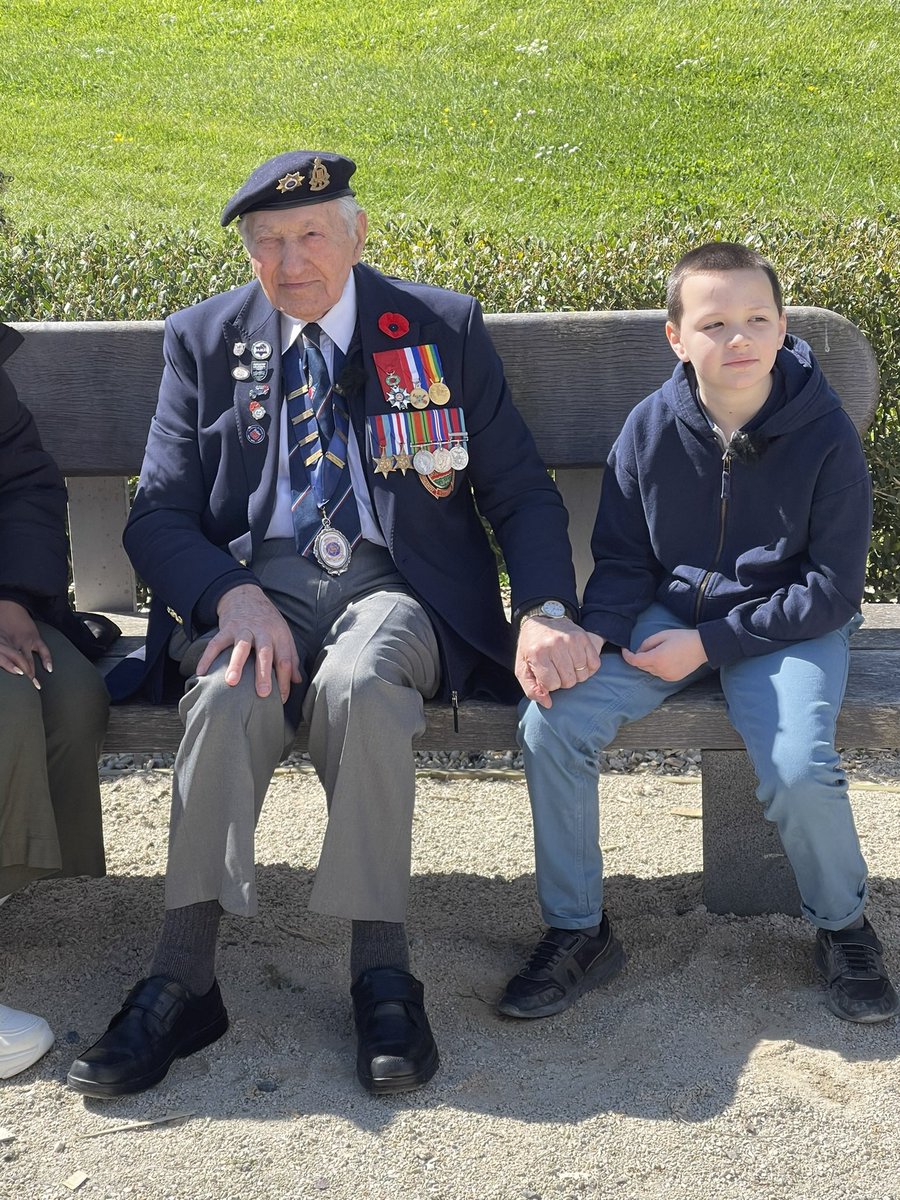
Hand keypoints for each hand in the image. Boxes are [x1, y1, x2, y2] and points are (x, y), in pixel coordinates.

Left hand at [0, 600, 49, 686]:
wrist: (8, 604)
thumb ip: (0, 652)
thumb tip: (3, 662)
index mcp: (1, 644)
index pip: (5, 661)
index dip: (11, 670)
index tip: (17, 682)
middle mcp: (12, 644)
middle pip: (18, 664)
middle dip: (24, 678)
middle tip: (28, 691)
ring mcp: (24, 641)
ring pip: (29, 660)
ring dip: (33, 674)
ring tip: (37, 686)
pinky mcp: (34, 637)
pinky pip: (43, 650)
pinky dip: (47, 659)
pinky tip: (49, 669)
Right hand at [195, 584, 301, 701]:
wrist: (246, 596)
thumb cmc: (267, 620)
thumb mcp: (283, 634)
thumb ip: (290, 657)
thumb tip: (297, 681)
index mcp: (279, 635)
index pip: (285, 660)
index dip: (284, 681)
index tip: (280, 700)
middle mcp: (263, 631)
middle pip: (265, 652)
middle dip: (264, 673)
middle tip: (263, 693)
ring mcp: (243, 629)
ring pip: (241, 647)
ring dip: (236, 664)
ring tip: (231, 682)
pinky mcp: (226, 628)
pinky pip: (216, 643)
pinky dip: (207, 657)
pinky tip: (201, 672)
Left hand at [515, 618, 603, 707]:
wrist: (540, 621)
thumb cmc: (531, 649)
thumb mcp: (523, 669)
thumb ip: (531, 689)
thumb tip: (548, 703)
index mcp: (538, 653)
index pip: (552, 684)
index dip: (549, 685)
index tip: (546, 676)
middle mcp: (555, 645)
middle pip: (569, 681)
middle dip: (563, 681)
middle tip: (557, 671)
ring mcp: (571, 640)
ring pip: (582, 674)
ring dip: (576, 675)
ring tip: (567, 667)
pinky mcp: (583, 637)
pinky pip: (594, 664)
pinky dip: (588, 668)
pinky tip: (578, 663)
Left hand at [622, 628, 707, 681]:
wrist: (702, 647)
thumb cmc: (682, 638)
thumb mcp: (662, 635)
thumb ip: (646, 643)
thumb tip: (638, 651)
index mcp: (657, 658)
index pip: (635, 661)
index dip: (627, 656)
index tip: (624, 650)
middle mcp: (660, 670)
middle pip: (642, 666)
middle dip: (641, 657)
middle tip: (650, 646)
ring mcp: (667, 676)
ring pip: (650, 671)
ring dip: (650, 663)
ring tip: (661, 651)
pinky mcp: (673, 678)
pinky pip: (659, 674)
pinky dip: (658, 668)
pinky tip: (667, 659)